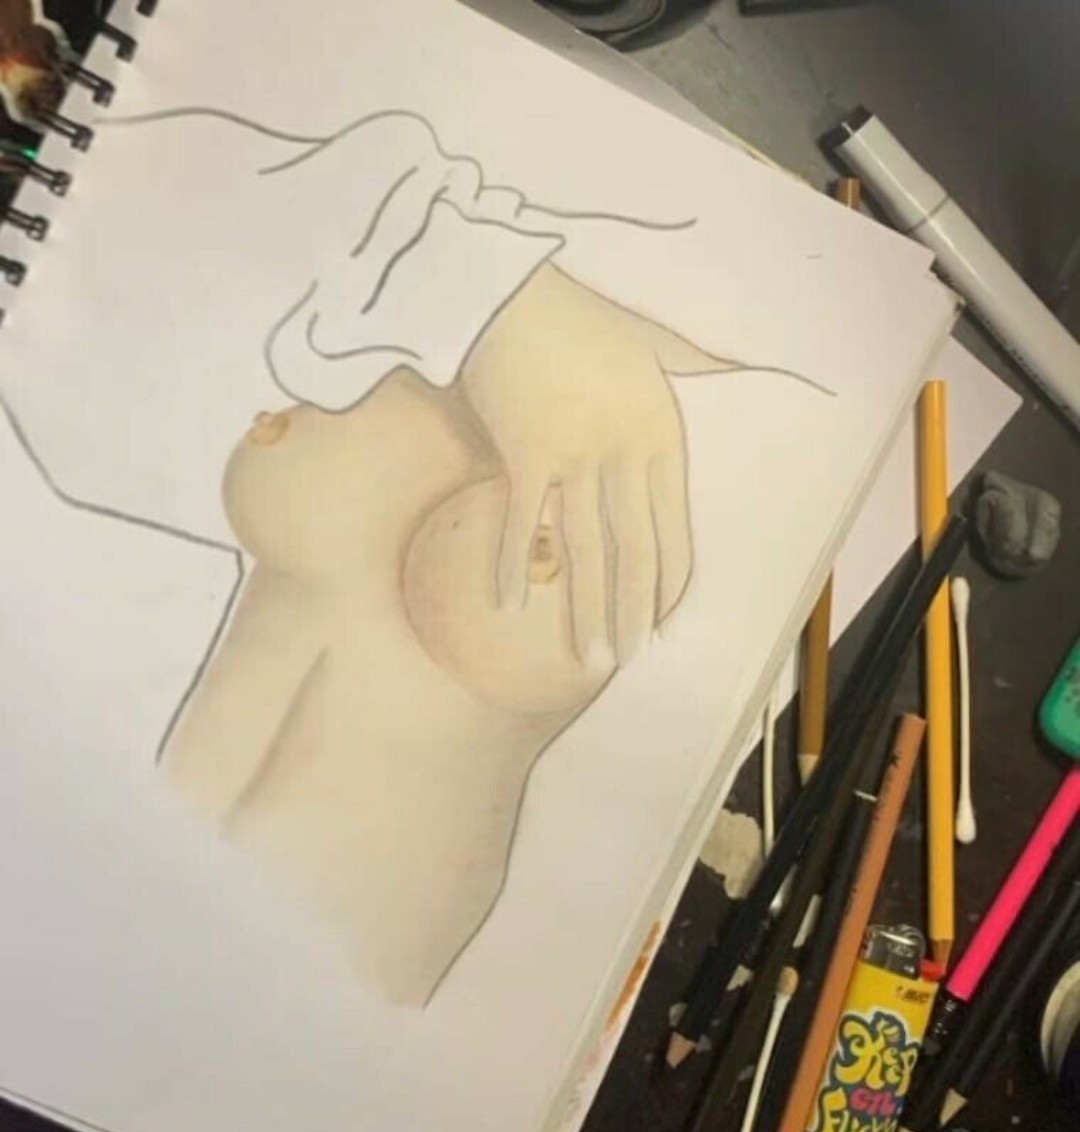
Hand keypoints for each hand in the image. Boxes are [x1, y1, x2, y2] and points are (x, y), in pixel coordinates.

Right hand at [460, 264, 734, 665]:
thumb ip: (708, 364)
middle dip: (631, 614)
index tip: (661, 624)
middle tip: (624, 662)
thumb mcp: (659, 341)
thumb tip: (764, 365)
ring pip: (582, 551)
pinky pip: (519, 525)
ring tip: (586, 658)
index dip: (669, 587)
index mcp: (660, 436)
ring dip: (584, 610)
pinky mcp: (524, 455)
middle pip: (632, 552)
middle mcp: (624, 455)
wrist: (512, 290)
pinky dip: (510, 567)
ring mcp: (574, 458)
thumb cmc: (584, 318)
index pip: (675, 531)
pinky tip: (508, 606)